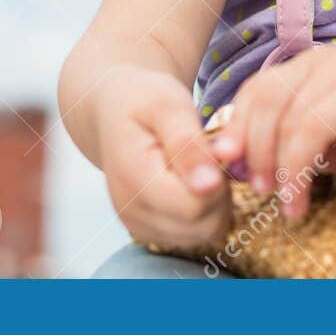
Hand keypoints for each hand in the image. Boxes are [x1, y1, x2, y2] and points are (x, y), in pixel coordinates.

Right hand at [94, 65, 232, 250]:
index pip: (194, 205)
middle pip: (203, 225)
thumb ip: (187, 143)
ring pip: (204, 233)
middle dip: (220, 191)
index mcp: (132, 177)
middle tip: (209, 154)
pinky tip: (193, 180)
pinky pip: (196, 235)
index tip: (214, 147)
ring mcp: (138, 225)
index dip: (218, 178)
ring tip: (200, 165)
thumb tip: (209, 185)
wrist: (115, 110)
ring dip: (215, 202)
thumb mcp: (167, 104)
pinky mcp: (149, 232)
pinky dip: (205, 211)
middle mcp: (131, 210)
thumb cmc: (144, 99)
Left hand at [209, 46, 335, 219]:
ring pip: (285, 117)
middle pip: (262, 100)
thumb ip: (283, 145)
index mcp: (308, 67)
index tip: (232, 173)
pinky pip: (311, 130)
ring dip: (275, 167)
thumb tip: (232, 161)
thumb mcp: (323, 146)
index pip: (254, 91)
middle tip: (256, 191)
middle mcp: (322, 60)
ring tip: (283, 202)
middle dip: (251, 150)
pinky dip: (297, 170)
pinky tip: (300, 200)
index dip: (236, 131)